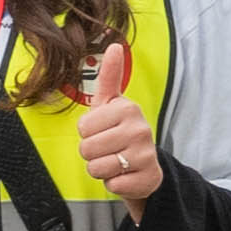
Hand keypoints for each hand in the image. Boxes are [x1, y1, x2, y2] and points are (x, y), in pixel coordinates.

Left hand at [66, 41, 160, 203]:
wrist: (145, 167)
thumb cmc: (121, 132)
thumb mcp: (112, 104)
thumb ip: (110, 76)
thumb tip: (114, 45)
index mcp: (128, 108)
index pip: (83, 126)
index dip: (88, 133)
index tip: (103, 131)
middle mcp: (139, 129)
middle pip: (87, 149)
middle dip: (92, 154)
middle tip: (108, 150)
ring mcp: (144, 154)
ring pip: (96, 168)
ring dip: (101, 169)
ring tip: (115, 162)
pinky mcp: (146, 178)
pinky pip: (111, 184)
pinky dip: (113, 183)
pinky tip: (125, 175)